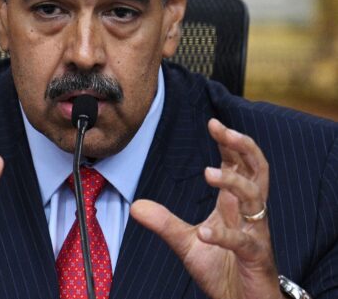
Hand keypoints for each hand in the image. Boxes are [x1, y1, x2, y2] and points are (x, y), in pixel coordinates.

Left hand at [131, 119, 282, 298]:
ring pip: (256, 197)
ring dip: (234, 182)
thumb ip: (165, 222)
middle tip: (222, 129)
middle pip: (257, 169)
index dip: (230, 143)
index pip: (239, 165)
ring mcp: (255, 233)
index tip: (213, 124)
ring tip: (209, 173)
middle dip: (242, 146)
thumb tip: (136, 205)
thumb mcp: (187, 242)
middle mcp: (249, 213)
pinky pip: (244, 241)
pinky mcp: (255, 257)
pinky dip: (224, 235)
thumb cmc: (222, 268)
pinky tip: (204, 232)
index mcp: (235, 205)